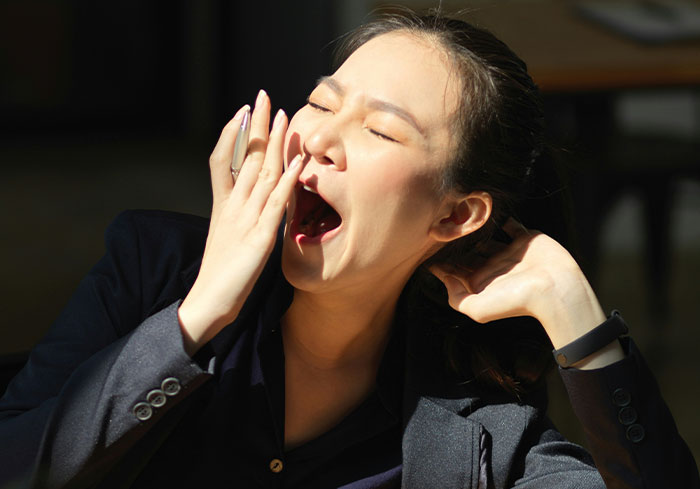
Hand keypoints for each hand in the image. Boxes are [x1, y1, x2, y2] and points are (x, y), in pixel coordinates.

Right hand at [178, 90, 303, 354]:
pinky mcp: (259, 239)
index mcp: (222, 205)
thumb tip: (254, 199)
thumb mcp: (228, 236)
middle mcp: (232, 207)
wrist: (209, 303)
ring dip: (274, 144)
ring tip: (282, 116)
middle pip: (244, 158)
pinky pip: (276, 205)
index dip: (233, 135)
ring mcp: (245, 221)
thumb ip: (239, 215)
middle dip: (255, 126)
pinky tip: (298, 163)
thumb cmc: (221, 272)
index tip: (243, 112)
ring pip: (261, 174)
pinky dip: (288, 182)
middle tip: (262, 95)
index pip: (224, 160)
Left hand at [431, 219, 623, 368]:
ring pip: (486, 237)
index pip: (455, 270)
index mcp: (481, 283)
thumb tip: (443, 277)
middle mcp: (493, 268)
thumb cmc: (517, 301)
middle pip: (468, 252)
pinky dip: (501, 218)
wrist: (555, 289)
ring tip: (461, 215)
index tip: (427, 246)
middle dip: (455, 242)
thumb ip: (456, 296)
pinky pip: (511, 225)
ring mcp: (509, 253)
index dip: (441, 260)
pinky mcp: (524, 240)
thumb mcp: (477, 308)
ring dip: (475, 228)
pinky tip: (489, 210)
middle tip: (441, 225)